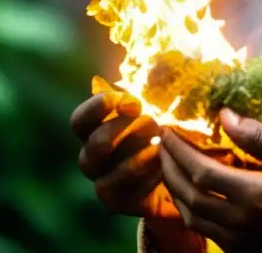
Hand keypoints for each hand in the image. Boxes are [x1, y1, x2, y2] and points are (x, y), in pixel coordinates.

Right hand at [70, 90, 178, 218]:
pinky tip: (163, 169)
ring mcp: (103, 182)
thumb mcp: (162, 106)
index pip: (80, 120)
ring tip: (159, 146)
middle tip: (151, 121)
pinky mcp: (118, 203)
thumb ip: (152, 89)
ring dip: (134, 159)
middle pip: (93, 144)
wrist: (181, 172)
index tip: (132, 100)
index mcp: (95, 130)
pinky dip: (143, 181)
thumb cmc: (168, 130)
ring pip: (104, 175)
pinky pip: (121, 197)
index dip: (99, 108)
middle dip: (123, 131)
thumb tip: (155, 58)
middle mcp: (93, 157)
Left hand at [160, 109, 261, 252]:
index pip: (200, 171)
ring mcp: (232, 240)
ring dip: (173, 189)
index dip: (179, 151)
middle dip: (168, 167)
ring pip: (189, 215)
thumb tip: (226, 116)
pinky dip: (187, 208)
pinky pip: (200, 229)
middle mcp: (234, 220)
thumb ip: (259, 140)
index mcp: (250, 194)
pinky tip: (189, 194)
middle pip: (187, 193)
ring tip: (169, 167)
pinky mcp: (234, 251)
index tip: (168, 132)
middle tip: (161, 146)